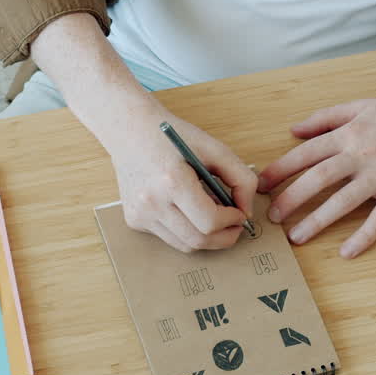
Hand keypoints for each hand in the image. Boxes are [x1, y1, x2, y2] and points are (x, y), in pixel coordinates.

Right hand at [96, 96, 256, 252]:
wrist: (129, 130)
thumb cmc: (172, 136)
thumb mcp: (214, 148)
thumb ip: (241, 178)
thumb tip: (246, 212)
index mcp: (172, 181)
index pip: (209, 222)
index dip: (231, 222)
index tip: (240, 214)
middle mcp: (152, 202)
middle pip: (198, 240)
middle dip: (223, 238)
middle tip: (235, 226)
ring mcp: (140, 214)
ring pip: (184, 245)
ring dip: (205, 236)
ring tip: (213, 217)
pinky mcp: (134, 220)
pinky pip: (168, 237)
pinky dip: (184, 229)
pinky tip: (186, 209)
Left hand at [257, 95, 375, 257]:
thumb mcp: (363, 106)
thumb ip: (327, 117)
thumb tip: (294, 129)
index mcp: (350, 133)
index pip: (306, 154)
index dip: (281, 170)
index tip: (261, 185)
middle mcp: (362, 154)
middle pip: (318, 179)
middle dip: (291, 199)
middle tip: (272, 217)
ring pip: (343, 201)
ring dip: (317, 221)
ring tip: (297, 237)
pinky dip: (363, 236)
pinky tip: (346, 252)